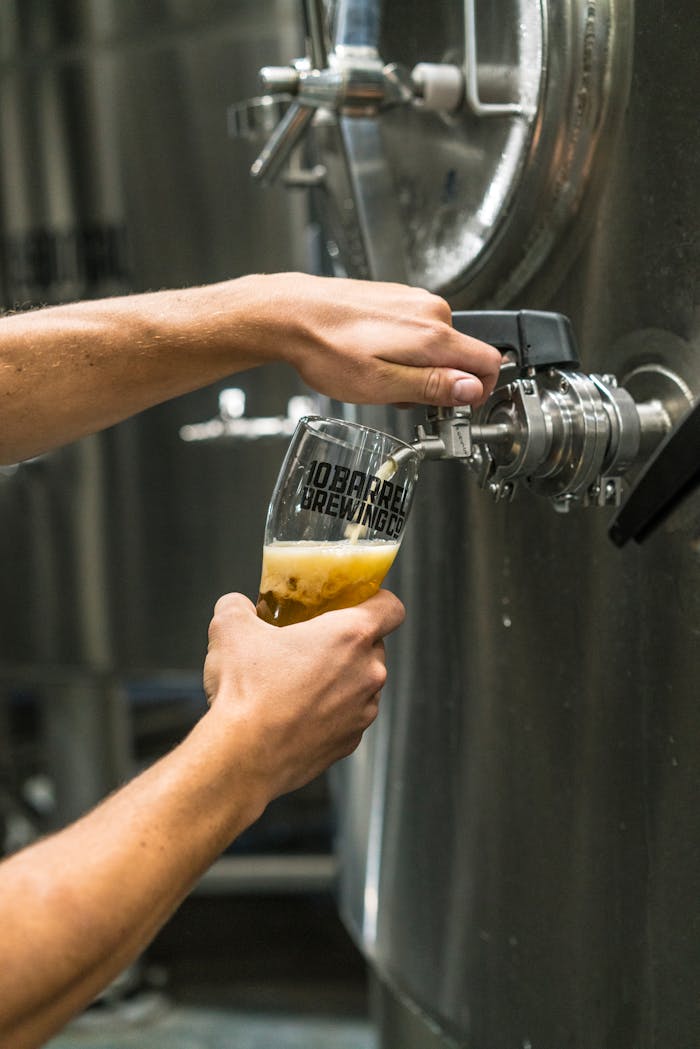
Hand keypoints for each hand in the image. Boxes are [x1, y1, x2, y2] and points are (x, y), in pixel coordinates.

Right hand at [202, 589, 404, 800]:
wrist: (242, 757)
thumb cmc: (245, 692)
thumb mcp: (230, 629)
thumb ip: (238, 605)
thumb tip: (238, 606)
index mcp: (351, 635)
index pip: (391, 607)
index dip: (375, 600)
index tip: (354, 603)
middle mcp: (368, 673)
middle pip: (373, 645)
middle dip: (346, 642)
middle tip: (310, 643)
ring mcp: (363, 711)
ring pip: (361, 683)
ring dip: (338, 678)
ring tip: (297, 682)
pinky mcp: (350, 742)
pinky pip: (348, 716)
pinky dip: (329, 711)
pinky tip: (296, 713)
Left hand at [265, 273, 502, 406]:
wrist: (291, 315)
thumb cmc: (326, 349)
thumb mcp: (381, 384)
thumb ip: (432, 386)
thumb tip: (472, 390)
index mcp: (433, 334)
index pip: (490, 362)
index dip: (479, 392)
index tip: (455, 408)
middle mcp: (430, 311)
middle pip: (462, 357)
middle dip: (441, 385)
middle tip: (402, 399)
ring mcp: (413, 301)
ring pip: (438, 346)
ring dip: (419, 370)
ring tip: (381, 378)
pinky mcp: (397, 298)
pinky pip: (418, 332)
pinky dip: (404, 352)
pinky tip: (374, 358)